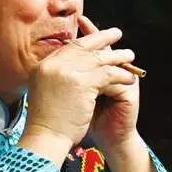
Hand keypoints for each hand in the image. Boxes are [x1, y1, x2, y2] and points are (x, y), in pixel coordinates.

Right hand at [18, 23, 136, 164]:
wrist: (45, 138)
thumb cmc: (46, 122)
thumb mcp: (45, 92)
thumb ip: (56, 77)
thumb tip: (70, 68)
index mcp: (43, 67)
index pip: (67, 48)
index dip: (84, 42)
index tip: (95, 39)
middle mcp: (53, 65)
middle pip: (82, 46)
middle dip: (101, 38)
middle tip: (116, 33)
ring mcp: (67, 72)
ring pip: (98, 58)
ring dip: (116, 56)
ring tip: (129, 54)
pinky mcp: (82, 83)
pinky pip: (107, 73)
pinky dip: (120, 74)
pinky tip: (129, 77)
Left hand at [78, 15, 140, 158]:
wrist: (107, 141)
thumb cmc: (84, 122)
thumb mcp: (71, 98)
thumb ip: (66, 81)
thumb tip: (47, 64)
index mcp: (98, 75)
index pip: (88, 50)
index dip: (80, 37)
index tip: (69, 24)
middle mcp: (112, 75)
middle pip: (101, 49)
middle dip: (91, 34)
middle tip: (81, 18)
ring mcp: (123, 83)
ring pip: (111, 59)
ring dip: (101, 46)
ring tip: (91, 33)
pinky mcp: (129, 93)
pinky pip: (117, 76)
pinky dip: (107, 68)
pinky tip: (95, 58)